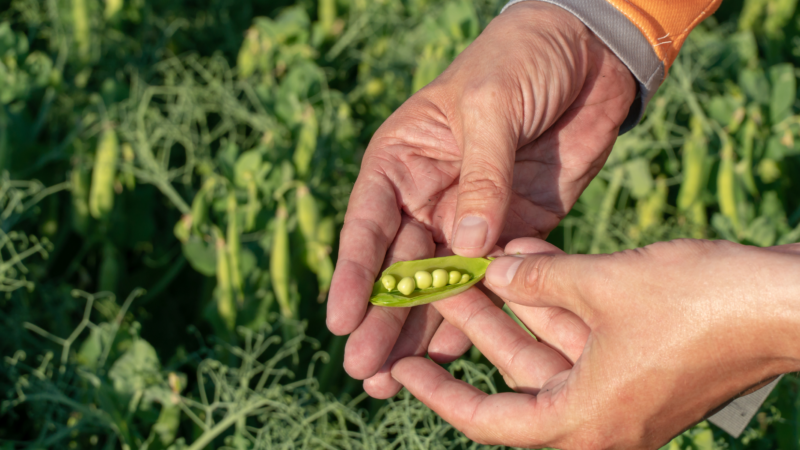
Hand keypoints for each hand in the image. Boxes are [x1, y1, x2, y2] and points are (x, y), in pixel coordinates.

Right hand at [327, 1, 636, 397]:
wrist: (587, 52)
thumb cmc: (521, 59)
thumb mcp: (491, 107)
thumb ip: (480, 178)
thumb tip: (465, 248)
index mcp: (403, 158)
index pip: (368, 222)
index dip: (353, 272)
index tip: (340, 318)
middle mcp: (429, 195)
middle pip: (399, 265)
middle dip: (382, 318)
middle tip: (363, 369)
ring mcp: (471, 216)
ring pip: (440, 284)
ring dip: (418, 330)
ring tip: (392, 379)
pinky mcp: (516, 228)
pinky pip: (491, 279)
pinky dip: (474, 316)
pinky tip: (451, 353)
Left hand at [392, 238, 799, 448]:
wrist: (788, 303)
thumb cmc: (700, 303)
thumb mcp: (602, 285)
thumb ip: (538, 280)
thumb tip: (492, 269)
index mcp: (584, 422)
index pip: (489, 419)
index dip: (438, 393)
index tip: (400, 372)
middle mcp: (598, 416)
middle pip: (513, 371)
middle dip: (475, 323)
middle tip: (435, 286)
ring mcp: (619, 388)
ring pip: (544, 346)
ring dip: (512, 304)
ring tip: (472, 262)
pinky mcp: (637, 361)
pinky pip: (579, 333)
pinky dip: (554, 300)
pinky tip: (524, 260)